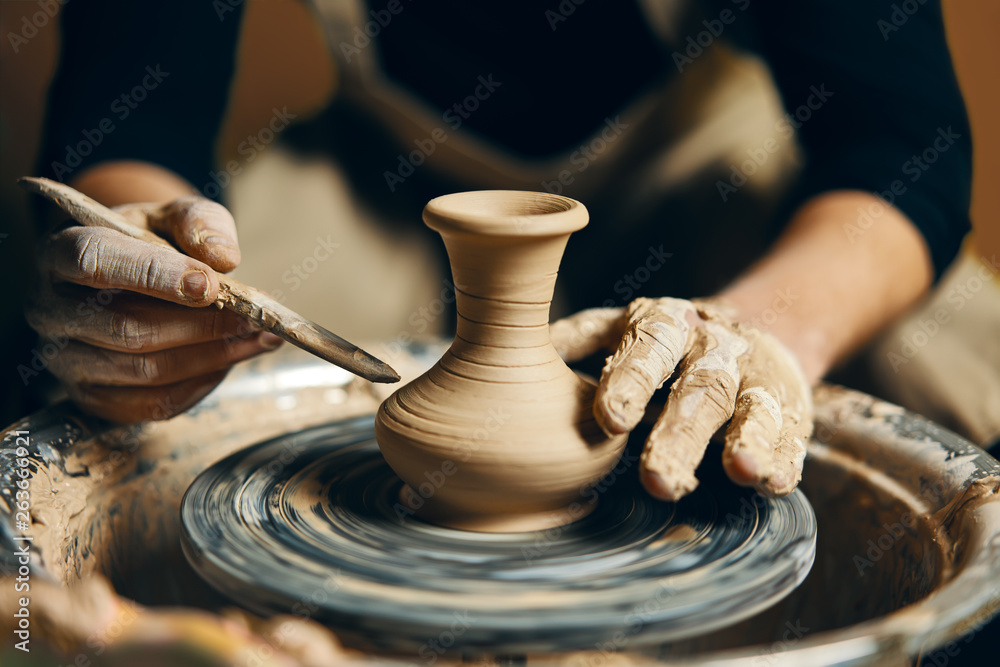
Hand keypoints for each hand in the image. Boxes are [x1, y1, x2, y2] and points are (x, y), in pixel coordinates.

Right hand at [26, 196, 282, 422]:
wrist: (132, 277)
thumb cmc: (150, 242)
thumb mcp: (174, 216)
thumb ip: (199, 223)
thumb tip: (223, 258)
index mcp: (61, 252)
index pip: (94, 261)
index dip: (154, 275)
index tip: (210, 285)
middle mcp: (52, 309)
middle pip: (128, 328)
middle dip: (203, 325)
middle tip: (255, 317)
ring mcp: (67, 359)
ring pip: (146, 370)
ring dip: (214, 356)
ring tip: (258, 337)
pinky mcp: (93, 397)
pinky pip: (153, 404)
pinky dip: (200, 384)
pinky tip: (229, 361)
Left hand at [550, 297, 812, 499]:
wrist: (755, 327)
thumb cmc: (666, 340)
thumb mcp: (622, 328)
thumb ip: (577, 341)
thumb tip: (504, 353)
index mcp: (663, 325)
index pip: (646, 349)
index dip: (629, 382)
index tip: (611, 420)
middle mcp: (712, 347)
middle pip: (697, 389)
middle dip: (679, 435)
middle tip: (658, 479)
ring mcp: (754, 376)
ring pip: (750, 407)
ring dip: (748, 438)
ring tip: (742, 470)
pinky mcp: (787, 407)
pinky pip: (789, 431)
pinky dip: (784, 456)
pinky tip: (775, 480)